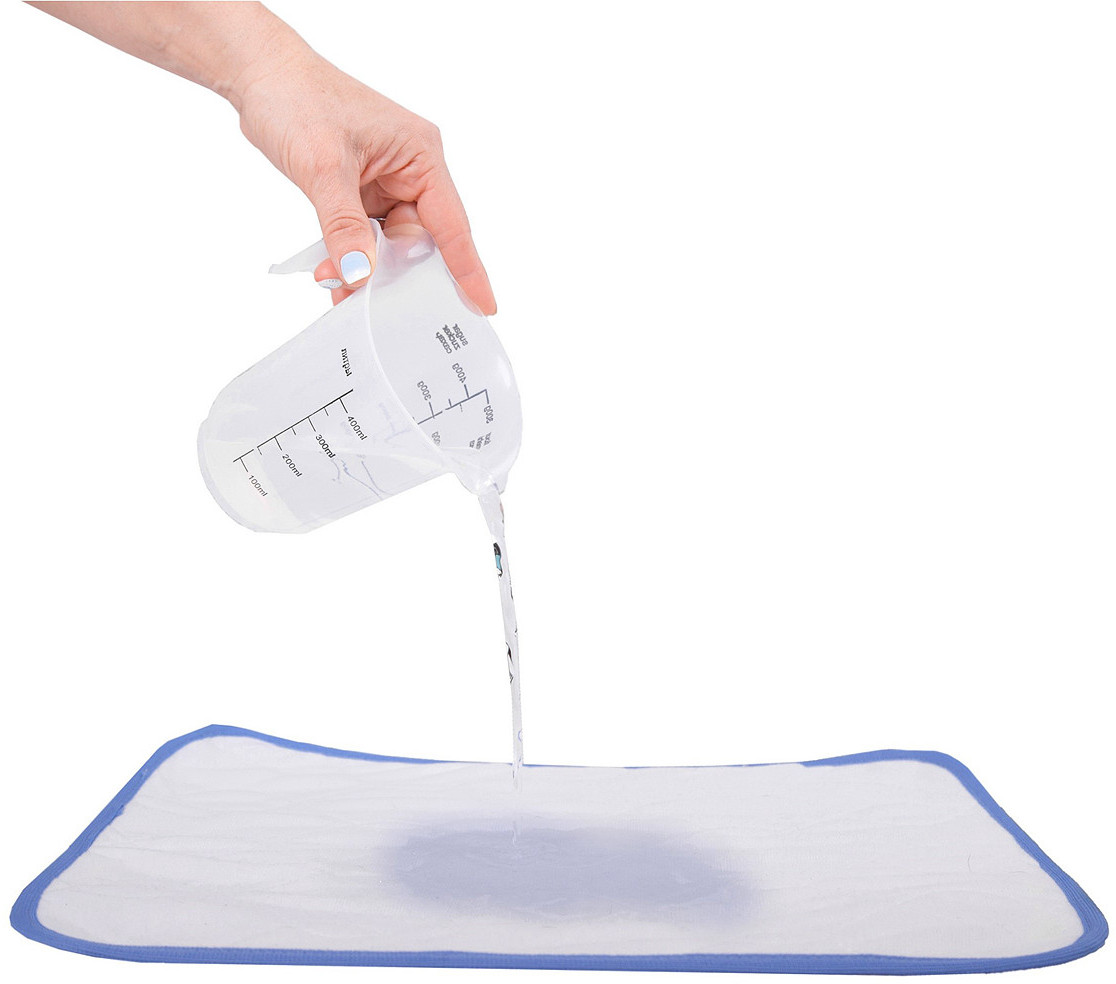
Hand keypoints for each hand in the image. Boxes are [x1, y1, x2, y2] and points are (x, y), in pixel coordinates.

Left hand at [236, 49, 495, 310]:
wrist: (258, 73)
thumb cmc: (296, 98)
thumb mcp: (323, 166)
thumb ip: (343, 225)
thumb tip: (359, 273)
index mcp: (421, 156)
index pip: (452, 224)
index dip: (468, 269)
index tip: (483, 307)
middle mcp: (411, 172)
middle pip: (421, 242)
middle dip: (396, 274)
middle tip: (375, 304)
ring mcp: (386, 184)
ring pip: (390, 246)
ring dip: (366, 268)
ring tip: (338, 287)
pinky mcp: (362, 193)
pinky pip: (366, 238)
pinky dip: (350, 257)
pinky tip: (331, 271)